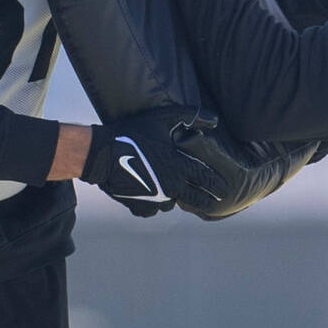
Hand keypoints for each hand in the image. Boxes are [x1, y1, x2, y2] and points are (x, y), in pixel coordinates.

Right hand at [82, 107, 225, 215]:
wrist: (101, 154)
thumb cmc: (133, 133)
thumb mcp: (162, 119)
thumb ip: (190, 117)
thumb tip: (213, 119)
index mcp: (178, 167)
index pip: (205, 179)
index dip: (217, 184)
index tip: (225, 190)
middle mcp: (170, 186)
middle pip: (195, 198)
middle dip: (206, 200)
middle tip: (213, 203)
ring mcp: (155, 198)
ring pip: (173, 204)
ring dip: (177, 200)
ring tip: (179, 196)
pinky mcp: (139, 205)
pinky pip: (152, 210)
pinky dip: (155, 205)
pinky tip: (155, 198)